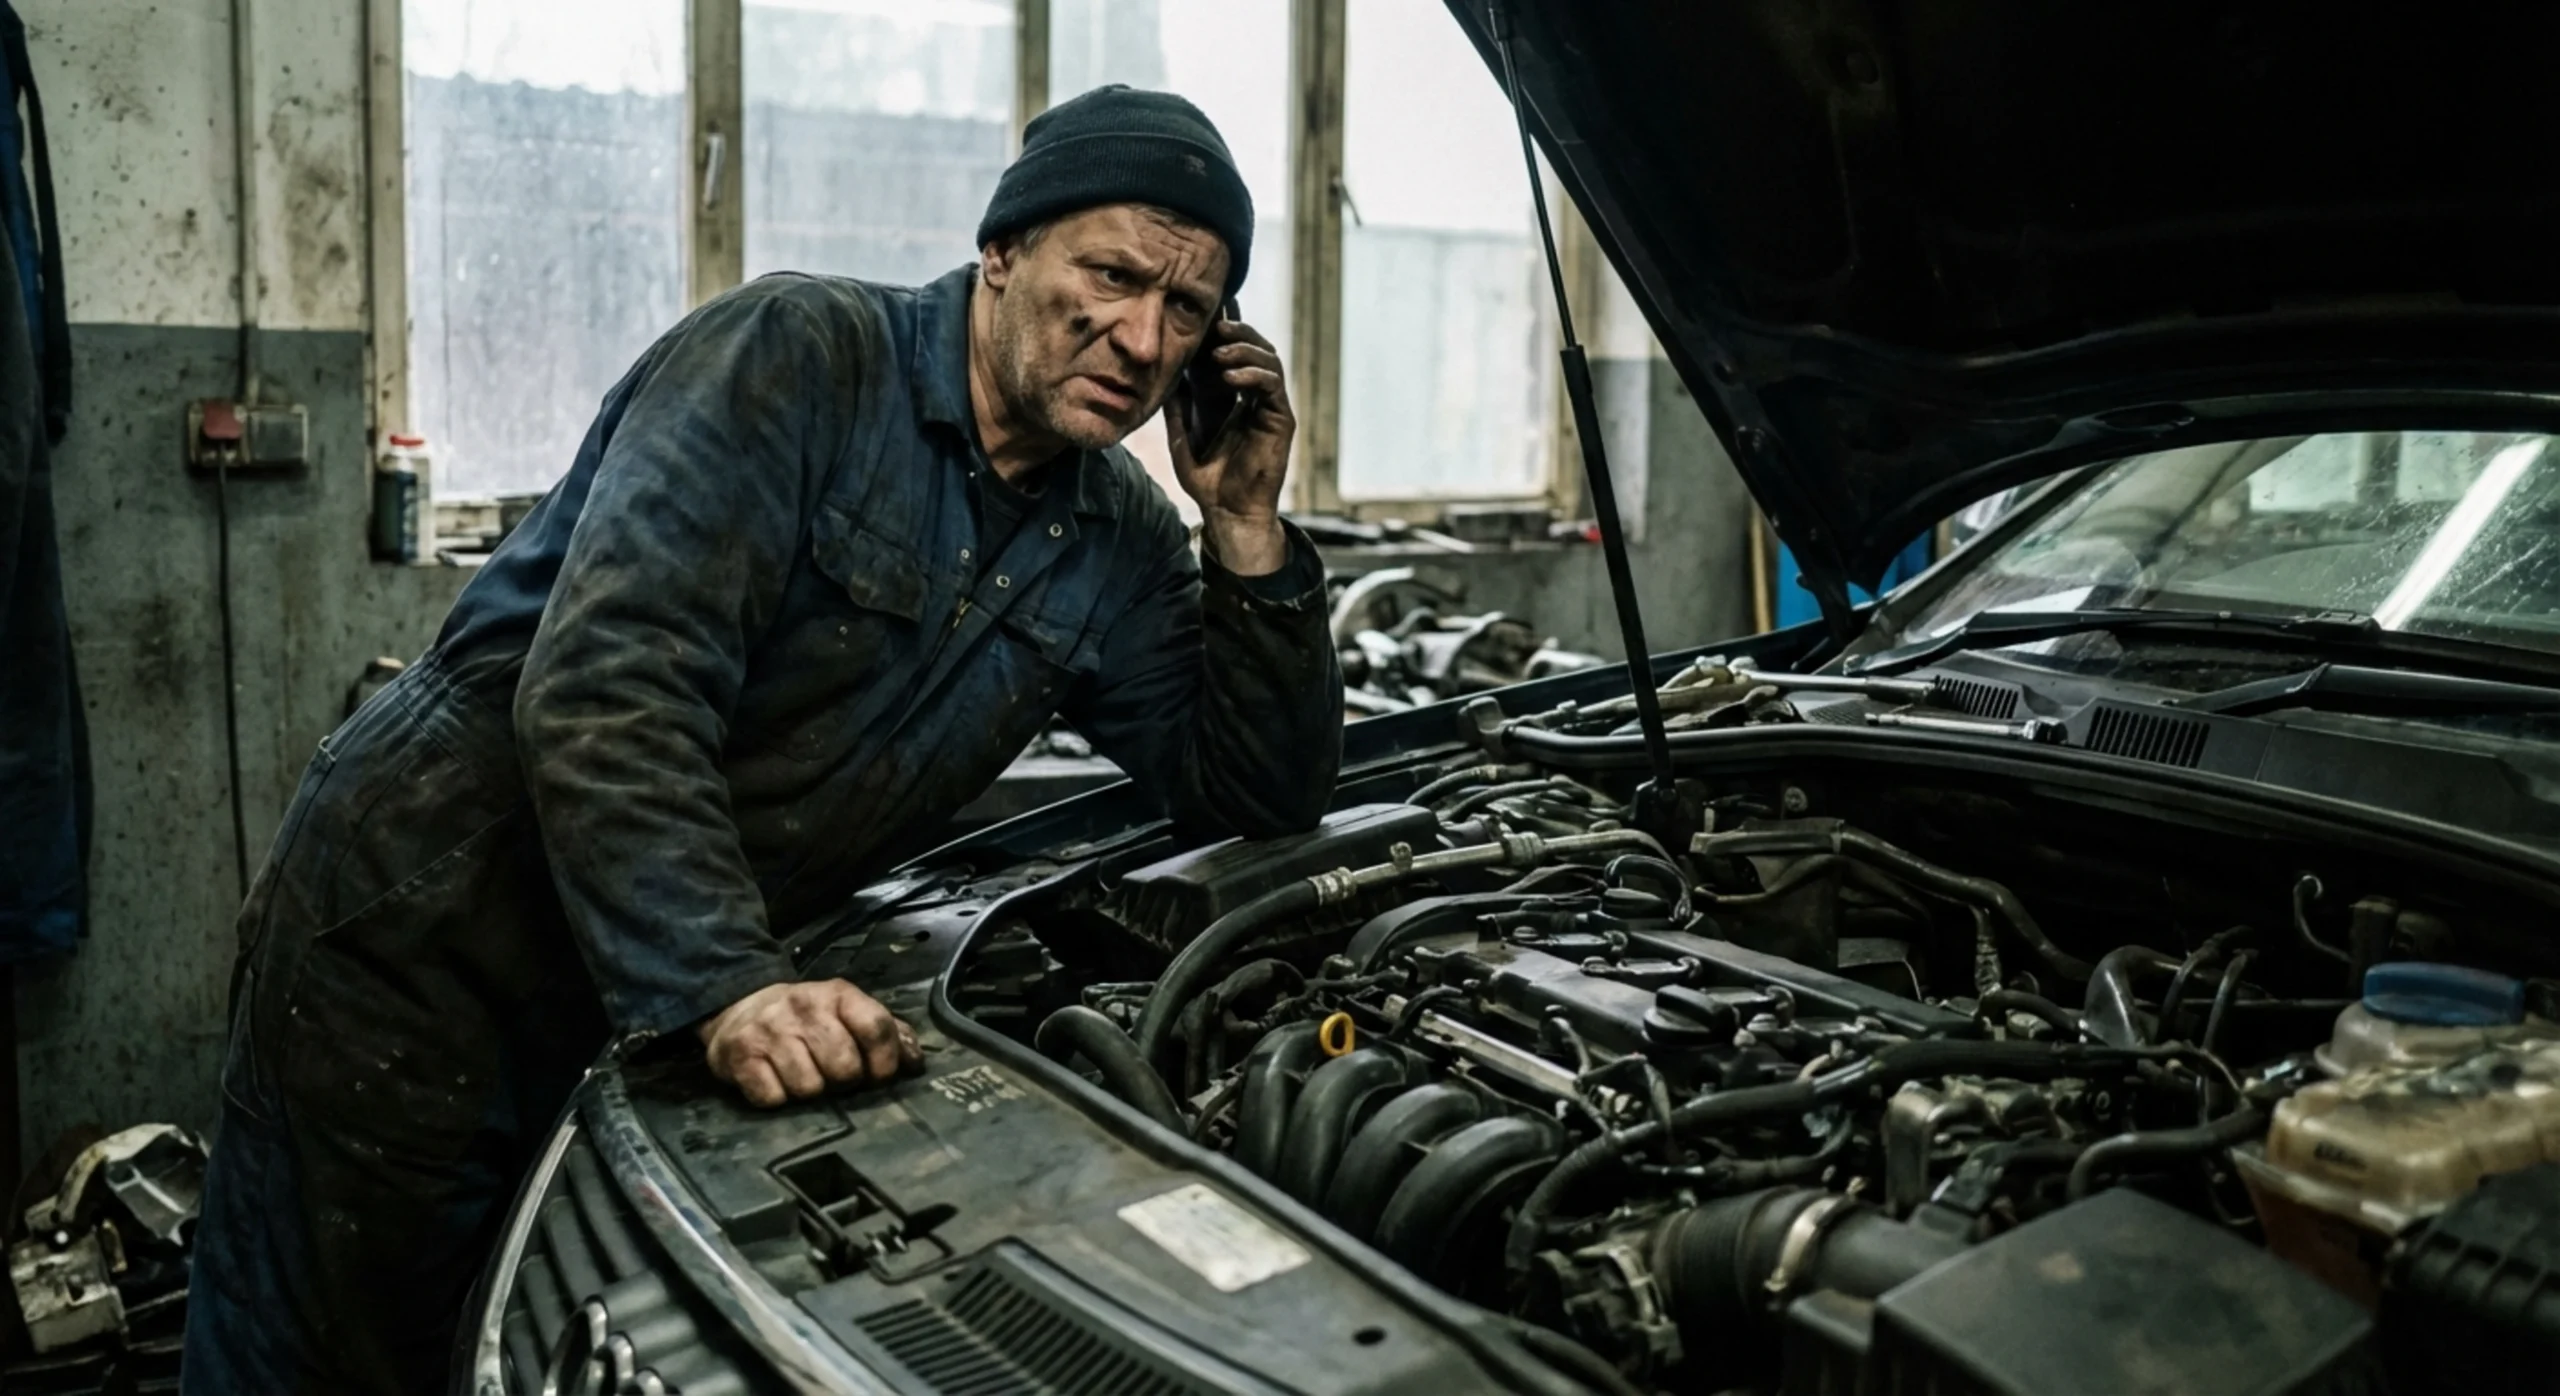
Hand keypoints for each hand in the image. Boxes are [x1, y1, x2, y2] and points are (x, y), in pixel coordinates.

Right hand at [697, 979, 920, 1106]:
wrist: (737, 1008)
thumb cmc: (805, 1019)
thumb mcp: (845, 1013)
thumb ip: (885, 1033)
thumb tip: (915, 1064)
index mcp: (838, 994)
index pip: (876, 1027)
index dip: (885, 1062)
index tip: (879, 1077)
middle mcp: (804, 1007)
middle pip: (845, 1066)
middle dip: (844, 1082)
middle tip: (834, 1078)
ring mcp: (770, 1031)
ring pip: (809, 1088)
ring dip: (809, 1093)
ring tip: (803, 1079)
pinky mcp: (740, 1056)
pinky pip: (772, 1098)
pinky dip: (777, 1099)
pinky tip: (775, 1083)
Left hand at [1168, 316, 1293, 574]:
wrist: (1227, 511)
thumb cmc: (1207, 481)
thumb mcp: (1180, 437)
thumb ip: (1177, 407)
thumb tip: (1166, 375)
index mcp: (1230, 397)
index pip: (1230, 353)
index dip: (1220, 331)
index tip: (1202, 313)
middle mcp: (1252, 397)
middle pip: (1254, 347)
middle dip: (1236, 330)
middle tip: (1215, 323)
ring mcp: (1268, 406)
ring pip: (1268, 359)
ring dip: (1245, 348)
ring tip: (1220, 350)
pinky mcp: (1280, 419)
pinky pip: (1272, 384)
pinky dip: (1253, 374)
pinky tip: (1230, 376)